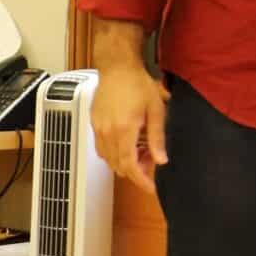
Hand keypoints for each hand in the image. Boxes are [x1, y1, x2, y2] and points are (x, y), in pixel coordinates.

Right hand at [92, 62, 169, 193]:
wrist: (118, 67)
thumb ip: (157, 138)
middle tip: (152, 163)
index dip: (140, 180)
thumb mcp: (156, 111)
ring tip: (142, 151)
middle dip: (135, 170)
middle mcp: (107, 133)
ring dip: (124, 162)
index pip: (129, 166)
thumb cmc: (138, 84)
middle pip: (118, 165)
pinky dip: (114, 153)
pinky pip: (102, 148)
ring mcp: (98, 129)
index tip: (150, 188)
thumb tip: (161, 160)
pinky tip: (128, 143)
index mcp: (124, 130)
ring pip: (109, 159)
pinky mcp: (94, 124)